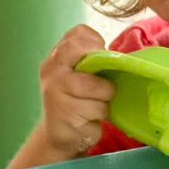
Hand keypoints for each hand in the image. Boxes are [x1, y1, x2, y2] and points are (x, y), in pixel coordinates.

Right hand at [38, 25, 115, 158]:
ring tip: (95, 103)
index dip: (96, 43)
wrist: (61, 135)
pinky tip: (90, 117)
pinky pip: (99, 106)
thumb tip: (116, 55)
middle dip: (102, 69)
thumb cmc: (77, 100)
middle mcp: (51, 70)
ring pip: (98, 85)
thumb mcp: (80, 75)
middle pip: (86, 53)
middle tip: (101, 83)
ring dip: (105, 96)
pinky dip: (101, 112)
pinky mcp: (65, 112)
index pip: (78, 33)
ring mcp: (55, 90)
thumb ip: (90, 60)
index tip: (101, 58)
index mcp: (56, 57)